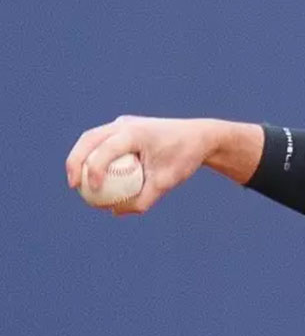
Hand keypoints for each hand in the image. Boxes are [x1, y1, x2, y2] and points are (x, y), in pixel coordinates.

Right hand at [65, 116, 216, 214]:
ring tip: (78, 184)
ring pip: (92, 138)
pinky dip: (94, 157)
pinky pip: (103, 142)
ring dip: (81, 158)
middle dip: (75, 162)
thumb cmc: (184, 159)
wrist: (199, 138)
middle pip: (89, 139)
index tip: (92, 190)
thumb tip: (114, 212)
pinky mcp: (124, 128)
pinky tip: (93, 178)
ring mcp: (123, 124)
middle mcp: (125, 124)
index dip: (94, 170)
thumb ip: (142, 200)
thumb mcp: (166, 183)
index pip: (106, 149)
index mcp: (136, 132)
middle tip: (73, 186)